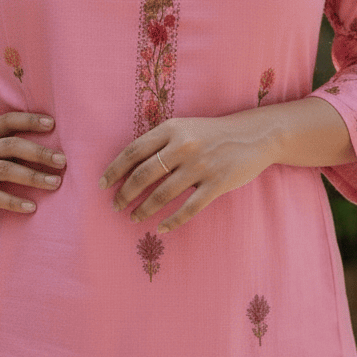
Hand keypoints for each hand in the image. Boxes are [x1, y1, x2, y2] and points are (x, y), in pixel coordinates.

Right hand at [0, 111, 65, 218]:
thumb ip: (1, 148)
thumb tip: (42, 148)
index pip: (7, 121)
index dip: (29, 120)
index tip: (52, 123)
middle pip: (11, 145)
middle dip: (39, 152)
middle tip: (62, 160)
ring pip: (4, 169)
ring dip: (32, 176)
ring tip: (55, 183)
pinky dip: (12, 201)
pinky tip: (31, 207)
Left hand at [100, 110, 277, 234]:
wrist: (253, 135)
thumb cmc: (212, 133)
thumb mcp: (184, 128)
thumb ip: (160, 142)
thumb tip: (129, 166)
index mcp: (172, 129)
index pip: (134, 151)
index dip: (115, 170)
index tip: (103, 185)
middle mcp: (184, 146)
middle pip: (143, 174)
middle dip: (125, 194)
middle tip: (115, 206)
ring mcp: (201, 166)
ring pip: (162, 195)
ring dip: (143, 209)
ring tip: (134, 217)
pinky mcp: (216, 184)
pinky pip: (188, 209)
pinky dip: (171, 221)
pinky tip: (161, 228)